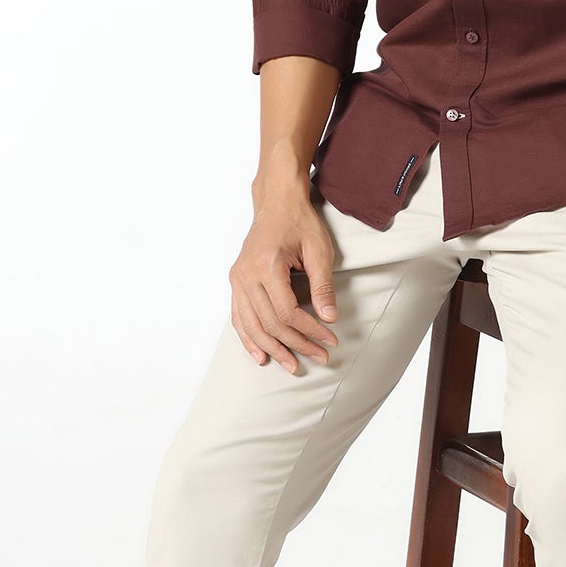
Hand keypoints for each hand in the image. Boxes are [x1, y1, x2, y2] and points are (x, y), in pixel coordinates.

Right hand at [229, 185, 340, 372]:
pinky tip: (260, 355)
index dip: (310, 331)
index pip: (288, 312)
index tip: (330, 339)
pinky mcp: (236, 281)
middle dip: (296, 344)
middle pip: (270, 323)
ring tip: (292, 365)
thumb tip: (329, 318)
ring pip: (251, 325)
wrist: (276, 201)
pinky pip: (238, 316)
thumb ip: (323, 286)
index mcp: (267, 266)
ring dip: (273, 348)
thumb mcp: (319, 250)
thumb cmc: (299, 221)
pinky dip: (248, 338)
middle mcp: (246, 275)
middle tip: (319, 356)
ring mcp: (237, 278)